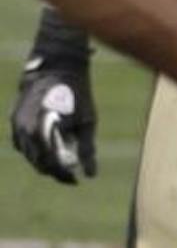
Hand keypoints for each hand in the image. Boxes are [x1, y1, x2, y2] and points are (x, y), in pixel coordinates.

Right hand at [11, 50, 95, 183]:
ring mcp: (17, 123)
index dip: (63, 175)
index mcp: (44, 130)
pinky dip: (33, 150)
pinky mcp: (14, 118)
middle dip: (54, 170)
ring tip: (60, 165)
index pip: (51, 163)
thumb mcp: (87, 121)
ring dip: (42, 161)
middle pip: (37, 161)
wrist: (57, 67)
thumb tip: (90, 175)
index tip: (75, 180)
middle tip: (70, 175)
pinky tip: (46, 151)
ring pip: (27, 153)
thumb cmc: (77, 93)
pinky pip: (20, 143)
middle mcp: (25, 129)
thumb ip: (87, 149)